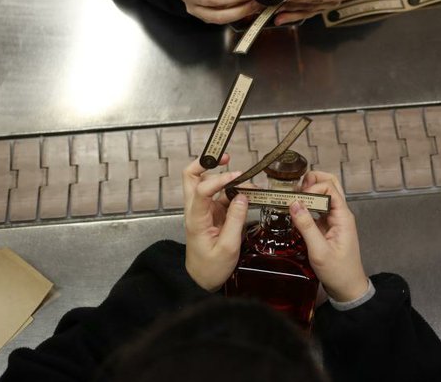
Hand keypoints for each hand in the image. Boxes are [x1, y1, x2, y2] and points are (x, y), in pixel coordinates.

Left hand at [182, 154, 248, 290]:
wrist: (201, 281)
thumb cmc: (211, 268)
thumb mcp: (228, 248)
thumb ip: (236, 220)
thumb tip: (243, 196)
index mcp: (195, 218)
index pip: (200, 189)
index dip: (218, 179)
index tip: (237, 177)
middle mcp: (196, 210)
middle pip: (191, 176)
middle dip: (206, 163)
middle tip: (226, 158)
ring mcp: (204, 210)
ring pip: (208, 183)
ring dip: (226, 178)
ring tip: (248, 180)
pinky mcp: (212, 214)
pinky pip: (222, 196)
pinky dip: (234, 191)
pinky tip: (249, 193)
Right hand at [289, 171, 368, 302]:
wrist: (348, 288)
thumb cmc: (338, 272)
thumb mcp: (319, 251)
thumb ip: (306, 226)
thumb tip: (294, 203)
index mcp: (343, 217)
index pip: (329, 188)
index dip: (312, 188)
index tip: (297, 198)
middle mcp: (340, 214)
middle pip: (330, 184)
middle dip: (312, 181)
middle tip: (294, 188)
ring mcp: (334, 219)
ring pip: (324, 194)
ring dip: (309, 191)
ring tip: (291, 197)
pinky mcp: (328, 226)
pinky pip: (318, 208)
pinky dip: (307, 204)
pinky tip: (295, 210)